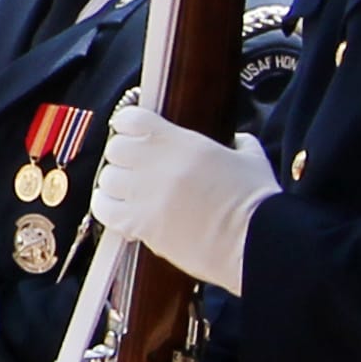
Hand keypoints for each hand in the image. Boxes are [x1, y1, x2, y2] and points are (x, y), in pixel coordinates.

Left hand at [98, 103, 276, 290]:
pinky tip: (120, 211)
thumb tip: (238, 141)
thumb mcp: (251, 160)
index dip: (128, 125)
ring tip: (132, 193)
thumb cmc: (257, 202)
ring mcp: (144, 195)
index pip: (130, 119)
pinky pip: (103, 210)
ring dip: (116, 184)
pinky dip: (106, 208)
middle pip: (115, 149)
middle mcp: (156, 164)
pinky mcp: (139, 224)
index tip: (133, 133)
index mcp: (180, 142)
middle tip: (138, 169)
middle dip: (124, 158)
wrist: (255, 242)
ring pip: (107, 179)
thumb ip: (239, 144)